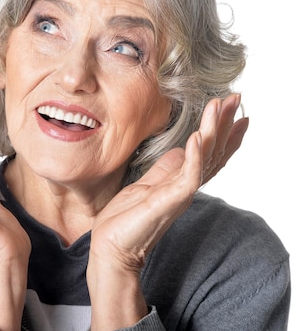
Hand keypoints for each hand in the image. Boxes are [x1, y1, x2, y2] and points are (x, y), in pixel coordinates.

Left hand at [87, 94, 245, 328]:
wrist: (111, 247)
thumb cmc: (126, 220)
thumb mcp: (147, 185)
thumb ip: (165, 169)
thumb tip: (180, 150)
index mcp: (180, 182)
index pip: (209, 154)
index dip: (223, 133)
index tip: (233, 110)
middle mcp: (185, 187)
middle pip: (214, 152)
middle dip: (225, 123)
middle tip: (235, 98)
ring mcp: (179, 194)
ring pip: (206, 159)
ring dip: (214, 131)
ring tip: (220, 107)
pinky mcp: (170, 201)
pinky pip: (189, 176)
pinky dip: (195, 156)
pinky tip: (198, 137)